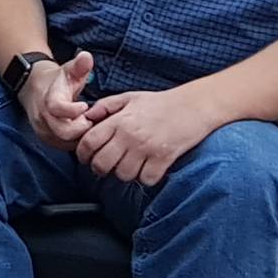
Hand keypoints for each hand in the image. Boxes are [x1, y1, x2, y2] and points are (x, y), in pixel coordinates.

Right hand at [17, 50, 93, 151]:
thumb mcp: (68, 69)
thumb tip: (86, 56)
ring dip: (80, 136)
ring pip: (65, 142)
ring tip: (89, 124)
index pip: (57, 108)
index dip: (74, 110)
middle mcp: (42, 117)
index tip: (86, 105)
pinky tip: (83, 131)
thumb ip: (79, 65)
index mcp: (48, 98)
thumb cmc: (57, 80)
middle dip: (82, 128)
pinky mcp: (47, 139)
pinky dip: (76, 141)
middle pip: (63, 132)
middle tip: (92, 119)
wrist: (34, 88)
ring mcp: (43, 130)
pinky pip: (64, 146)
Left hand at [74, 88, 224, 186]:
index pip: (89, 142)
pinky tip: (147, 169)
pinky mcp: (164, 158)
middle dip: (99, 168)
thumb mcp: (129, 98)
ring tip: (129, 166)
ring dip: (124, 174)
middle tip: (105, 166)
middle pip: (102, 163)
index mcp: (119, 120)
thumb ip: (105, 107)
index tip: (86, 157)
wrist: (194, 105)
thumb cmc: (160, 103)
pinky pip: (146, 179)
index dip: (83, 154)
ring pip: (123, 174)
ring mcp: (147, 148)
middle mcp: (130, 136)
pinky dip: (145, 178)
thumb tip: (86, 117)